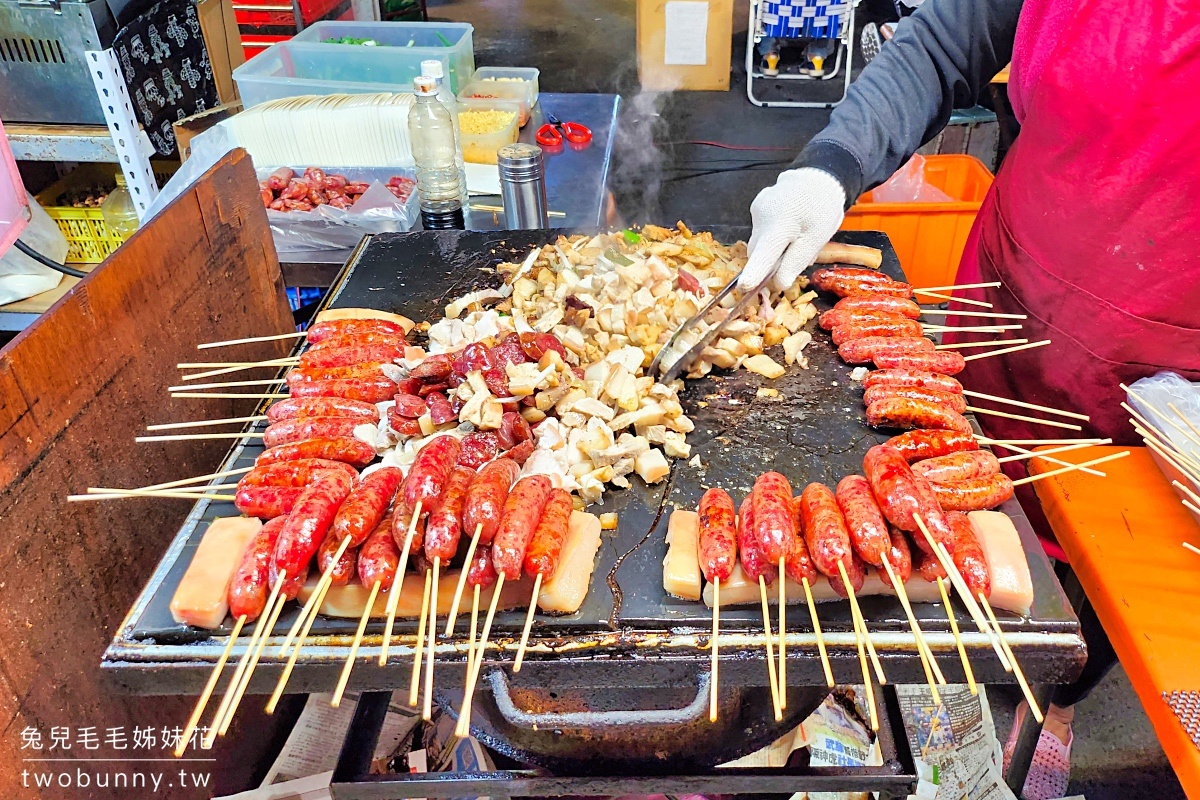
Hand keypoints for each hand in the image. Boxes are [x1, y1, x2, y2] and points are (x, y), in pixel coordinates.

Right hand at [738, 168, 846, 292]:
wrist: (820, 175)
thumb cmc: (822, 208)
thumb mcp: (817, 238)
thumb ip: (796, 262)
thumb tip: (779, 284)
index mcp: (780, 224)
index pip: (763, 253)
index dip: (754, 273)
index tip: (744, 287)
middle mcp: (761, 216)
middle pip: (758, 251)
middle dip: (770, 262)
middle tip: (794, 259)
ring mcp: (756, 209)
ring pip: (760, 241)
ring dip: (773, 248)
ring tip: (796, 237)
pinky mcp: (756, 206)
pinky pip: (761, 229)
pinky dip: (772, 235)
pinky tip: (790, 225)